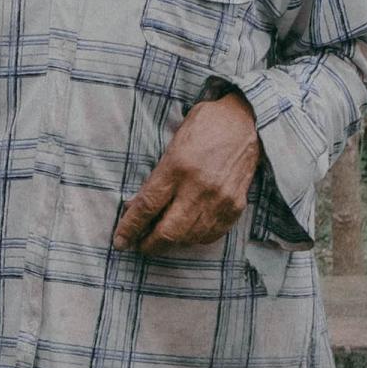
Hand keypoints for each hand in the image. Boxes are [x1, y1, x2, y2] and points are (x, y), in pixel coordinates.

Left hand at [113, 93, 261, 251]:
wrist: (246, 121)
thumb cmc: (205, 127)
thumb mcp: (173, 144)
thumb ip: (156, 177)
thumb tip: (134, 206)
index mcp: (178, 167)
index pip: (147, 206)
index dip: (130, 228)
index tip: (120, 242)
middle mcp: (199, 187)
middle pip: (168, 231)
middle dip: (150, 244)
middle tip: (141, 245)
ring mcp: (220, 199)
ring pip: (189, 238)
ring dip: (172, 242)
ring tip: (163, 237)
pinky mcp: (235, 206)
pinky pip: (210, 235)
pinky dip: (194, 238)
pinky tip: (187, 231)